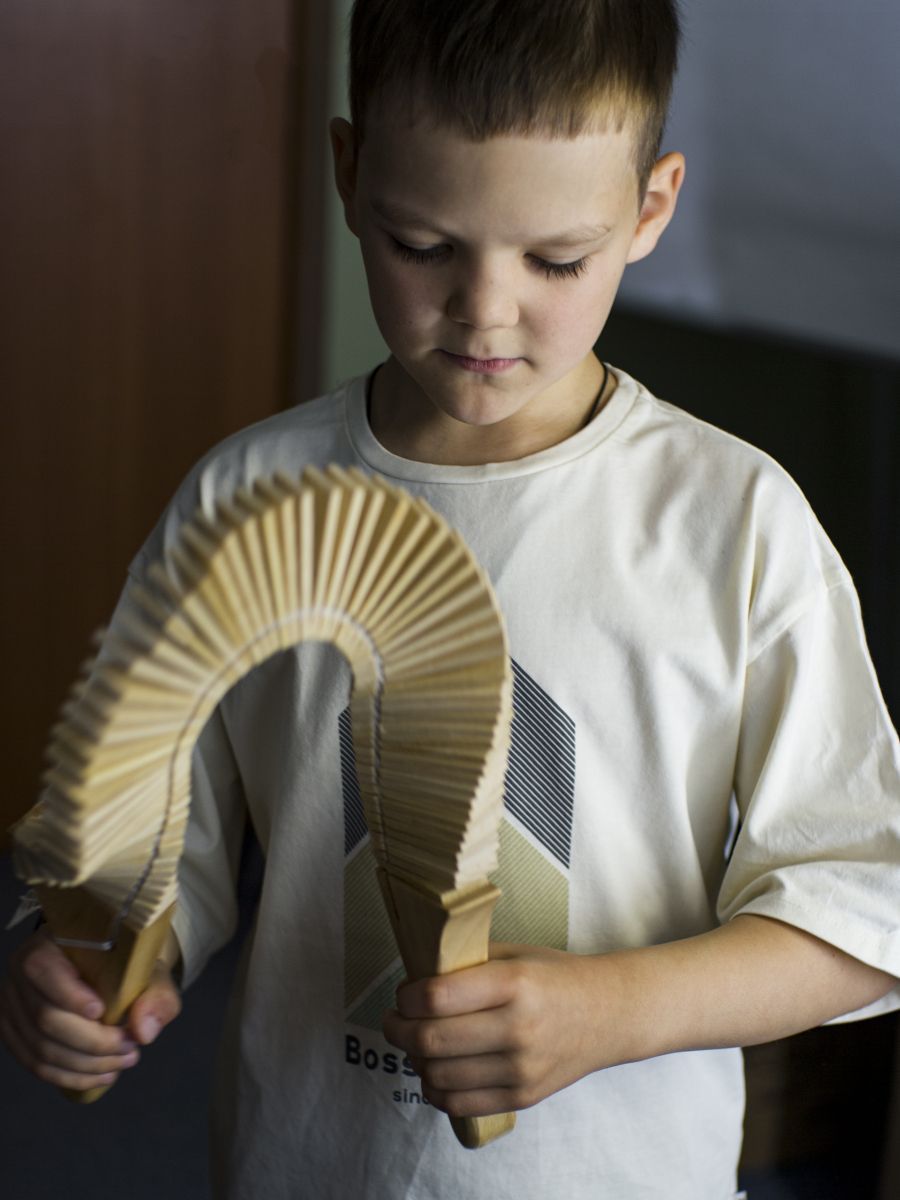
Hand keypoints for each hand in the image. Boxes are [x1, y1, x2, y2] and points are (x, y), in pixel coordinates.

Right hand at [0, 928, 181, 1091]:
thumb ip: (157, 995)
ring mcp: (13, 1004)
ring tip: (121, 1063)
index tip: (102, 1013)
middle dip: (92, 1043)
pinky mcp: (15, 1032)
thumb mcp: (151, 969)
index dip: (69, 996)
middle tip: (130, 1048)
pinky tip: (100, 1076)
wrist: (113, 965)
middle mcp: (22, 971)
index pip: (44, 969)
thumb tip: (144, 1031)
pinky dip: (70, 1077)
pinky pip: (35, 1065)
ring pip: (40, 1048)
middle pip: (46, 1018)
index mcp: (50, 941)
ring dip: (85, 1065)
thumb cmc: (128, 964)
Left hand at [382, 943, 610, 1117]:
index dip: (407, 997)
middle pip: (431, 1040)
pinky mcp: (522, 1096)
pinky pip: (459, 1104)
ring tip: (417, 1044)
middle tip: (395, 1020)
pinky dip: (435, 1089)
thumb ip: (468, 963)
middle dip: (398, 1030)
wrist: (608, 1014)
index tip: (404, 994)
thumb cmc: (555, 977)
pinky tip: (436, 1071)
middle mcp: (517, 1028)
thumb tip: (416, 976)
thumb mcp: (515, 955)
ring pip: (439, 1076)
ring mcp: (520, 1068)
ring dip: (415, 1061)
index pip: (437, 997)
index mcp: (514, 984)